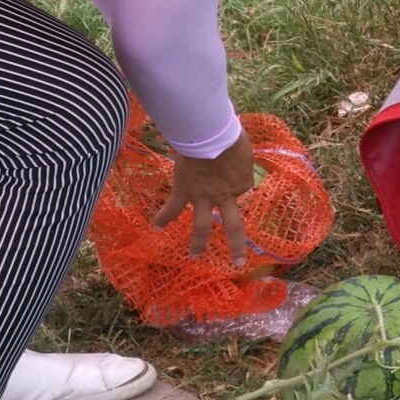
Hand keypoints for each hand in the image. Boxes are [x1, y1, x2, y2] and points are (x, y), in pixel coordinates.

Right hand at [153, 130, 257, 263]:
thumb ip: (238, 160)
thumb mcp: (243, 148)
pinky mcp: (184, 191)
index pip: (240, 186)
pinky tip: (156, 227)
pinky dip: (163, 217)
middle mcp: (226, 197)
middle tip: (238, 264)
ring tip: (194, 256)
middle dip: (235, 247)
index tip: (228, 162)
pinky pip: (172, 208)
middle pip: (233, 227)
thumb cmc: (230, 136)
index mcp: (243, 184)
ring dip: (197, 243)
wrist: (210, 136)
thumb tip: (232, 158)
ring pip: (202, 226)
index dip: (234, 176)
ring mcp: (205, 198)